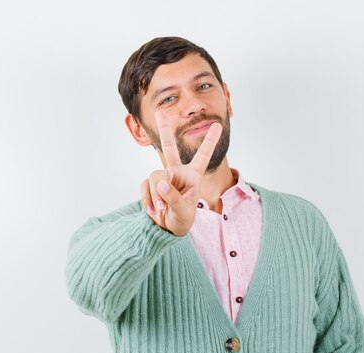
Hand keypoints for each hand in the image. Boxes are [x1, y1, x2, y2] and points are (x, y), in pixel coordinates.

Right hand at [139, 111, 221, 236]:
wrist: (167, 228)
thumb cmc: (182, 217)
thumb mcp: (183, 211)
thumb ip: (174, 198)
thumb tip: (162, 184)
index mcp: (192, 175)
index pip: (202, 156)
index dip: (209, 141)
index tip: (217, 125)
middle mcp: (177, 172)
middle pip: (169, 148)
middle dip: (164, 130)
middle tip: (160, 112)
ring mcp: (163, 177)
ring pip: (156, 177)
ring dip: (158, 197)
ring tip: (163, 210)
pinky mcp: (150, 184)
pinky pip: (146, 186)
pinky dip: (148, 200)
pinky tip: (154, 210)